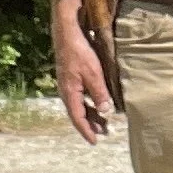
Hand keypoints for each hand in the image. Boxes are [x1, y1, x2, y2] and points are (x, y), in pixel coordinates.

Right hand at [51, 0, 111, 142]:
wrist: (67, 31)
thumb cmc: (80, 51)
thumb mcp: (94, 73)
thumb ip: (99, 93)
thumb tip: (106, 112)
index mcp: (70, 93)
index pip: (77, 118)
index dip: (86, 131)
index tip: (95, 141)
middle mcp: (66, 91)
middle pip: (78, 113)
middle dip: (91, 124)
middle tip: (105, 132)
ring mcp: (68, 83)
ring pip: (80, 104)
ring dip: (91, 113)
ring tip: (104, 121)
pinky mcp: (71, 75)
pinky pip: (80, 95)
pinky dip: (90, 102)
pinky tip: (98, 101)